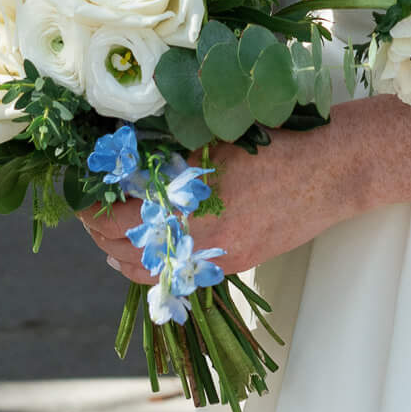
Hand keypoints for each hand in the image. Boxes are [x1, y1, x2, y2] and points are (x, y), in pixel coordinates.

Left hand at [79, 115, 359, 284]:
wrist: (331, 171)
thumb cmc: (276, 143)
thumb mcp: (216, 136)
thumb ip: (172, 152)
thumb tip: (128, 153)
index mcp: (190, 205)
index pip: (119, 220)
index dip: (92, 210)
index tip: (79, 194)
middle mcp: (200, 241)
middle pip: (128, 253)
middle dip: (101, 235)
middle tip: (88, 213)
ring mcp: (218, 258)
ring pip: (153, 273)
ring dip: (124, 256)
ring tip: (109, 239)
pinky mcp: (236, 263)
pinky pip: (182, 274)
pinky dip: (157, 265)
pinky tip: (151, 250)